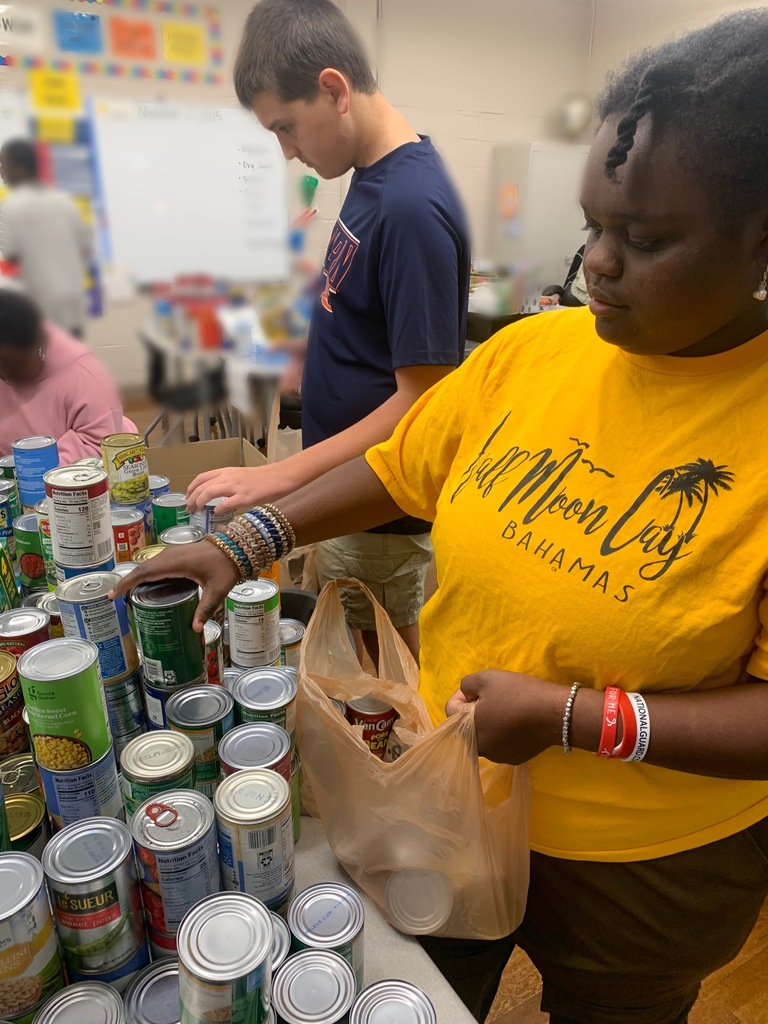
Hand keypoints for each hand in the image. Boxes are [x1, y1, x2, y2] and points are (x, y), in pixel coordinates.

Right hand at [109, 541, 239, 630]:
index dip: (126, 582)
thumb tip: (195, 630)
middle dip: (128, 582)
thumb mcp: (217, 590)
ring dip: (137, 576)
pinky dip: (148, 573)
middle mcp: (170, 556)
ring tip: (128, 593)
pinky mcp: (179, 554)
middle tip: (116, 598)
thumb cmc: (226, 566)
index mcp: (175, 563)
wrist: (237, 546)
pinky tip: (149, 584)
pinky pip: (158, 563)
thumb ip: (205, 609)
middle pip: (142, 568)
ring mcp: (174, 553)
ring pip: (149, 564)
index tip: (112, 594)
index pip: (144, 572)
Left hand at [186, 462, 292, 514]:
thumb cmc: (263, 478)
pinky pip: (227, 503)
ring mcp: (236, 486)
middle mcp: (228, 477)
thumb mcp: (241, 477)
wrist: (280, 476)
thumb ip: (228, 485)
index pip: (201, 478)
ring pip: (209, 492)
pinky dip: (219, 509)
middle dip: (191, 498)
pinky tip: (217, 513)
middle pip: (202, 486)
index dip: (191, 488)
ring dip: (200, 502)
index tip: (188, 498)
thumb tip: (218, 500)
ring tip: (198, 511)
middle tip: (189, 509)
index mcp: (226, 471)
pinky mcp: (246, 496)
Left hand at [446, 670, 564, 763]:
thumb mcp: (487, 678)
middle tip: (490, 697)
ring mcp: (499, 757)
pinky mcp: (516, 758)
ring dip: (489, 723)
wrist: (556, 713)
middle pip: (467, 727)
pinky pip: (502, 744)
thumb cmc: (518, 693)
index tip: (475, 688)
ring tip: (505, 707)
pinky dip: (504, 733)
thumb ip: (467, 684)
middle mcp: (480, 749)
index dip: (460, 695)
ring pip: (485, 737)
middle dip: (474, 711)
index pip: (451, 711)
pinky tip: (517, 720)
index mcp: (468, 730)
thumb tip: (465, 693)